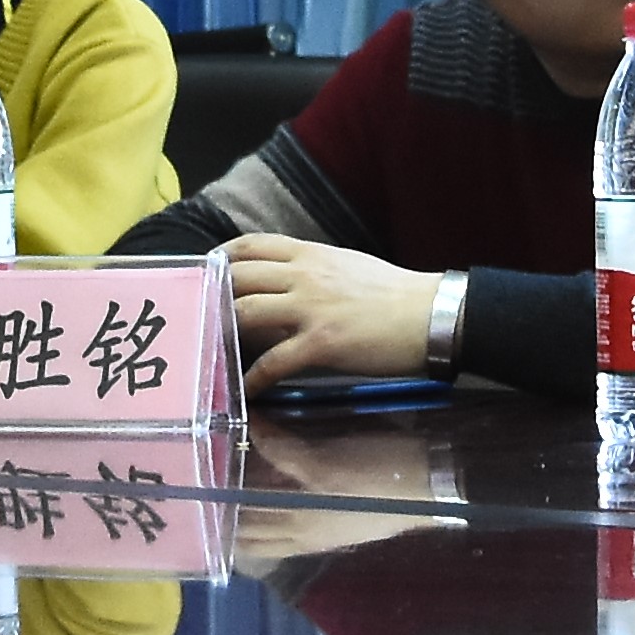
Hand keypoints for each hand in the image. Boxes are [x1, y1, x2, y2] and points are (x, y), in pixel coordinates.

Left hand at [226, 235, 439, 387]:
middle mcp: (305, 276)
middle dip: (213, 295)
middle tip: (201, 315)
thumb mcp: (348, 266)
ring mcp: (311, 309)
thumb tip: (287, 281)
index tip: (206, 270)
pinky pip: (273, 362)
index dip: (222, 257)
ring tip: (215, 350)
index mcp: (311, 254)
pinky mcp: (321, 343)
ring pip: (246, 313)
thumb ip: (313, 270)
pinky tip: (247, 389)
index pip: (252, 245)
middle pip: (238, 277)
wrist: (432, 316)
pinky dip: (253, 378)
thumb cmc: (396, 294)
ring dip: (225, 333)